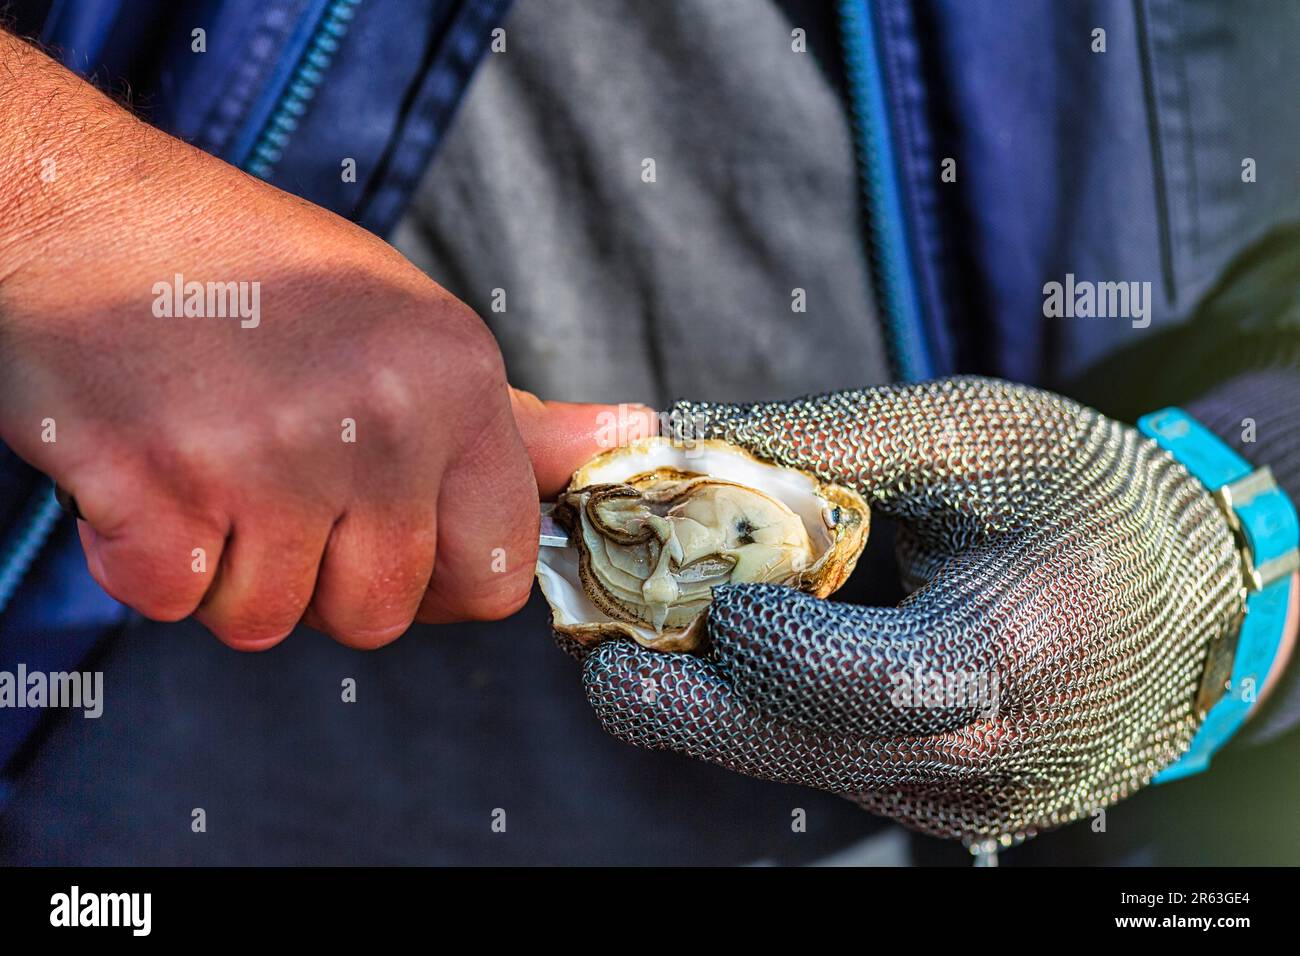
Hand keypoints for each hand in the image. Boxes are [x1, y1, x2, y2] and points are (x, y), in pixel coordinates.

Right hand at [0, 32, 637, 648]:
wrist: (86, 213)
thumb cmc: (254, 274)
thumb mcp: (408, 325)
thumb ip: (510, 416)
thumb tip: (625, 436)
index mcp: (455, 383)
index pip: (497, 571)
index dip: (441, 581)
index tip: (390, 543)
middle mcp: (383, 421)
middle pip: (382, 614)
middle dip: (325, 581)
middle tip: (277, 490)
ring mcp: (274, 456)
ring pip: (272, 620)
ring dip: (232, 571)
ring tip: (210, 468)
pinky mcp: (164, 485)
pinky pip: (176, 600)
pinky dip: (147, 559)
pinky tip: (145, 476)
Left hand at [578, 377, 1247, 840]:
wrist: (1185, 591)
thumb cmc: (1083, 495)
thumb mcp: (973, 432)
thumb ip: (828, 436)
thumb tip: (682, 433)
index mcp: (1008, 657)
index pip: (845, 679)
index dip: (754, 641)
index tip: (697, 591)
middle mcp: (987, 759)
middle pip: (796, 748)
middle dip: (684, 702)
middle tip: (601, 658)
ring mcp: (966, 800)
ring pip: (801, 766)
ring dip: (720, 706)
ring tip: (667, 636)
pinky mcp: (947, 810)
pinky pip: (832, 768)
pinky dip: (776, 718)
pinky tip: (756, 659)